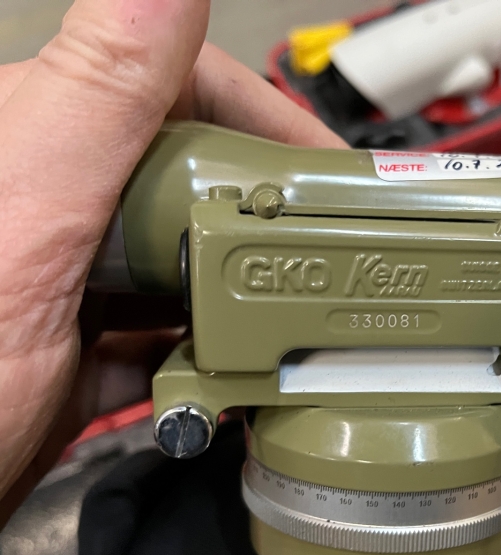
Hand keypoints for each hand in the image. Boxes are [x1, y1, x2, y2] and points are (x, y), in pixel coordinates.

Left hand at [0, 0, 346, 523]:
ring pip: (182, 263)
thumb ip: (103, 90)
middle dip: (262, 218)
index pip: (179, 89)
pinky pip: (159, 338)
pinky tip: (219, 376)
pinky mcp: (73, 353)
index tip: (328, 171)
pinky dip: (199, 359)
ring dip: (237, 295)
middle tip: (319, 253)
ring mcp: (65, 284)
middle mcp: (52, 205)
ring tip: (280, 319)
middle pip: (193, 180)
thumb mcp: (25, 211)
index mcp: (37, 143)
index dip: (265, 121)